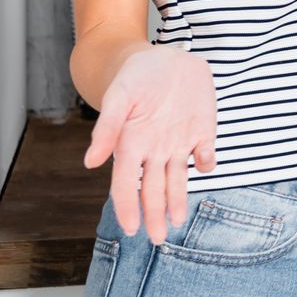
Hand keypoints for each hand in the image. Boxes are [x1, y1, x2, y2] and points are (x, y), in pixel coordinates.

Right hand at [84, 46, 217, 244]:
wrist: (165, 57)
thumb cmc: (136, 76)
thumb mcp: (119, 96)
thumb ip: (108, 127)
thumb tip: (90, 162)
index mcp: (131, 143)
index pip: (126, 184)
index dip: (128, 206)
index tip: (131, 228)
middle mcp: (154, 149)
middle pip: (153, 189)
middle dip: (155, 214)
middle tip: (158, 240)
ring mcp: (179, 141)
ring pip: (178, 179)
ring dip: (178, 200)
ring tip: (177, 223)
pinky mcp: (202, 129)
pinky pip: (205, 152)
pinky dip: (206, 161)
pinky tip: (204, 166)